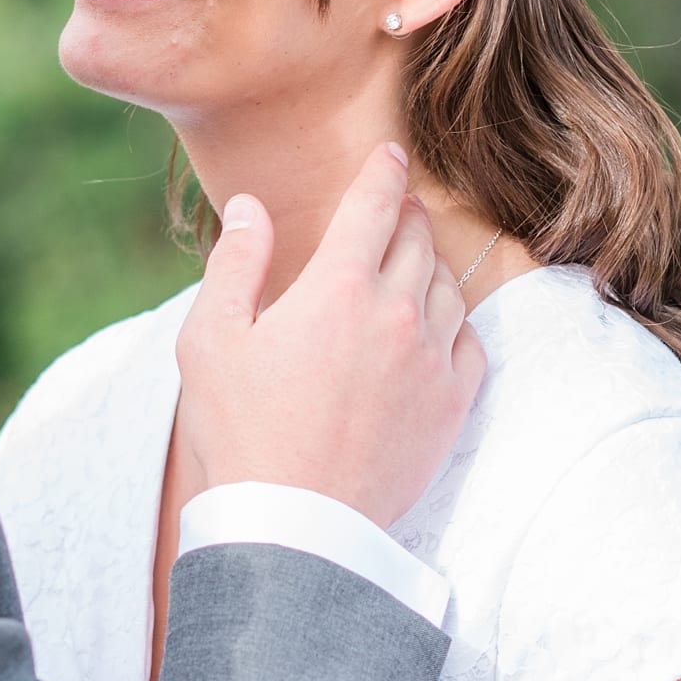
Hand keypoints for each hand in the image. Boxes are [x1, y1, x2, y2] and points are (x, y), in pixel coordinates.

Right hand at [176, 144, 484, 527]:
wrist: (294, 527)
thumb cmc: (241, 432)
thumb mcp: (210, 341)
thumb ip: (236, 264)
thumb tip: (252, 206)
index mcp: (338, 288)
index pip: (375, 204)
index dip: (384, 171)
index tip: (391, 154)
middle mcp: (397, 314)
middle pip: (418, 239)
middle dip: (407, 214)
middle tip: (396, 209)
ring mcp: (431, 361)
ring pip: (446, 287)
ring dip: (429, 264)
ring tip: (411, 264)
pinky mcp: (451, 407)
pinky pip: (469, 343)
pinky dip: (453, 323)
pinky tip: (433, 327)